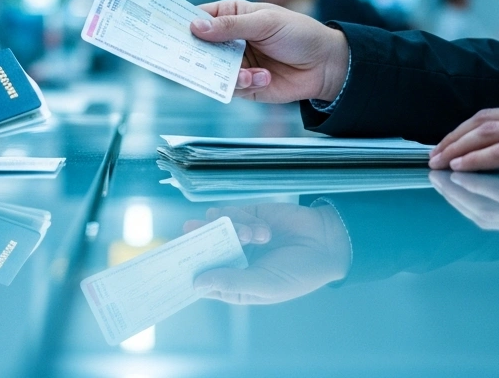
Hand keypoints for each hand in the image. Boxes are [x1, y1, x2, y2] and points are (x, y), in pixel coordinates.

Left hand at [184, 203, 350, 304]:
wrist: (327, 242)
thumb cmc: (300, 273)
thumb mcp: (266, 284)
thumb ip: (232, 282)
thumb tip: (197, 283)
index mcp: (236, 284)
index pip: (204, 279)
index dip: (188, 273)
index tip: (170, 266)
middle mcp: (233, 260)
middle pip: (203, 250)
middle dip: (197, 242)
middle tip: (189, 231)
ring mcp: (239, 237)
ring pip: (215, 228)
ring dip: (230, 229)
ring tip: (253, 235)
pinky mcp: (249, 216)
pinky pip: (231, 213)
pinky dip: (244, 219)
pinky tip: (263, 230)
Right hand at [190, 0, 349, 103]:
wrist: (326, 65)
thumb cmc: (299, 33)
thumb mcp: (265, 22)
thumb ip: (231, 26)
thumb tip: (196, 27)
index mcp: (231, 15)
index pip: (198, 18)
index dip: (182, 24)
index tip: (168, 31)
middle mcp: (229, 40)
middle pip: (199, 48)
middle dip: (196, 55)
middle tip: (192, 61)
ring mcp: (236, 63)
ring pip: (212, 71)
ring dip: (228, 74)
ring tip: (248, 74)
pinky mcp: (245, 84)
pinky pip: (231, 88)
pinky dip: (246, 84)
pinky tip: (264, 78)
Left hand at [428, 98, 498, 192]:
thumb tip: (491, 154)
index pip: (493, 114)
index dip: (462, 130)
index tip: (444, 146)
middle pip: (485, 120)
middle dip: (453, 139)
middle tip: (432, 156)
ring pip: (488, 134)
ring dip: (458, 150)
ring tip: (440, 165)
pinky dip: (477, 160)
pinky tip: (461, 169)